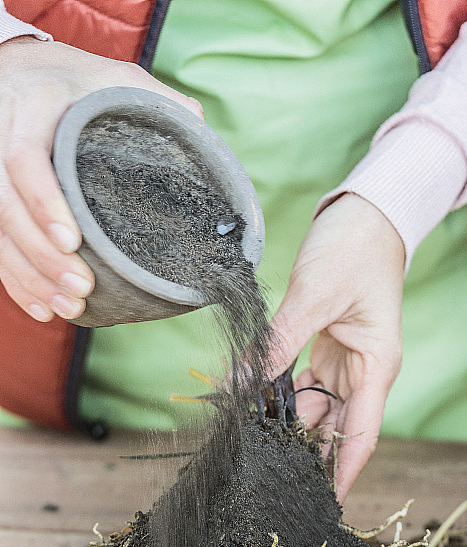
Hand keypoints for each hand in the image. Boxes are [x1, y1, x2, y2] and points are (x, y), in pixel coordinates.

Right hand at [0, 37, 202, 321]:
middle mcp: (1, 133)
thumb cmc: (86, 85)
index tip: (72, 241)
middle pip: (4, 203)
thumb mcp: (123, 81)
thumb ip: (162, 103)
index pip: (24, 156)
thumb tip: (203, 131)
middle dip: (41, 254)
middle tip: (81, 289)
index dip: (44, 202)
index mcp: (35, 104)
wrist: (30, 74)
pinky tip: (41, 307)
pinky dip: (15, 280)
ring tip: (68, 308)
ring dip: (31, 275)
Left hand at [269, 193, 404, 502]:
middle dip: (307, 452)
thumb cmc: (354, 250)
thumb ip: (277, 343)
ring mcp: (347, 362)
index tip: (327, 503)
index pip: (362, 432)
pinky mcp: (329, 350)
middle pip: (337, 426)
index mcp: (378, 366)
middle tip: (273, 478)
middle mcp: (365, 371)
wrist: (366, 215)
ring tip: (256, 446)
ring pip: (316, 408)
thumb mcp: (313, 298)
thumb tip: (240, 384)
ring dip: (288, 423)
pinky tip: (255, 404)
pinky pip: (304, 383)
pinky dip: (281, 394)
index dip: (344, 470)